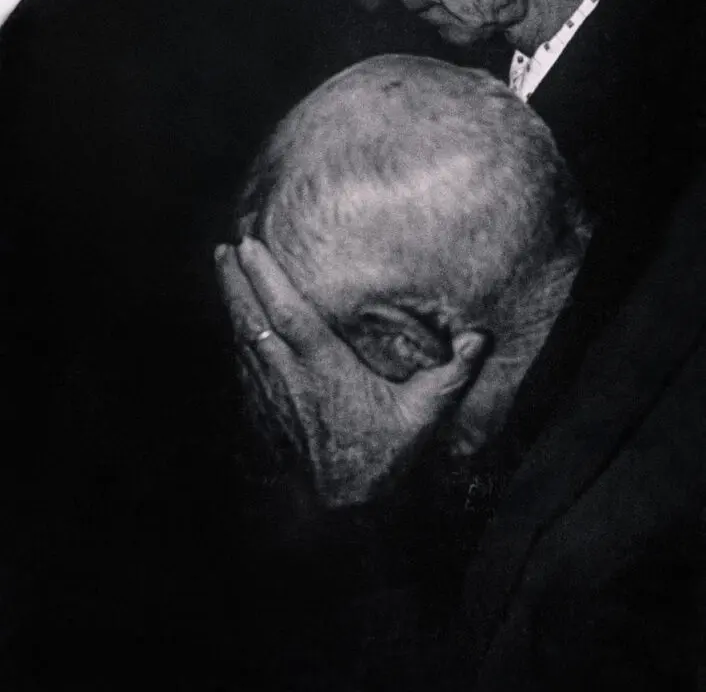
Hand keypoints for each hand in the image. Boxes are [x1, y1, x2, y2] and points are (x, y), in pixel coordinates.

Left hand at [215, 237, 487, 507]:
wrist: (343, 505)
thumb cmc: (384, 454)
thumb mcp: (424, 414)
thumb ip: (452, 374)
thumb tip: (480, 338)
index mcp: (325, 369)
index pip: (289, 314)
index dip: (266, 277)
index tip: (248, 244)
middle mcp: (291, 376)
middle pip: (254, 318)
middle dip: (236, 279)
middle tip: (223, 245)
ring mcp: (273, 392)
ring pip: (243, 336)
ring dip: (231, 298)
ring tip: (221, 263)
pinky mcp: (264, 407)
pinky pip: (243, 361)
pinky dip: (235, 331)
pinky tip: (233, 314)